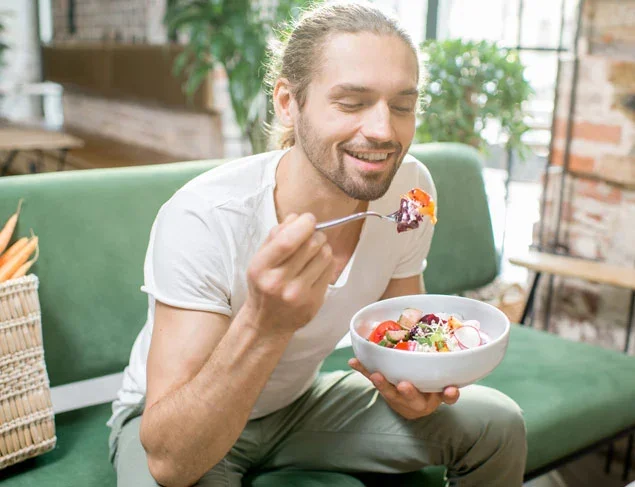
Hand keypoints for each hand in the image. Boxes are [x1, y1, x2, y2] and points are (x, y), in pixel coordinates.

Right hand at [243, 213, 334, 336]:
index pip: (287, 241)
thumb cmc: (263, 286)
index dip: (303, 225)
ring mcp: (298, 294)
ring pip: (324, 255)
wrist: (266, 323)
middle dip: (315, 234)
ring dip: (323, 246)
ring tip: (314, 251)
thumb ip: (275, 236)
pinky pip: (330, 270)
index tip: (308, 219)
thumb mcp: (260, 259)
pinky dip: (327, 261)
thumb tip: (297, 217)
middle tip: (312, 235)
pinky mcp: (314, 302)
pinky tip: (317, 265)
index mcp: (261, 268)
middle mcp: (279, 282)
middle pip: (311, 245)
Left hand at [348, 358, 459, 419]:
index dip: (448, 395)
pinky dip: (363, 369)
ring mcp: (397, 396)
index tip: (450, 389)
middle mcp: (415, 401)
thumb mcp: (440, 391)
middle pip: (412, 398)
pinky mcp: (384, 389)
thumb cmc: (429, 392)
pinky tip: (353, 361)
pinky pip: (372, 378)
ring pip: (389, 392)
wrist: (410, 407)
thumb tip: (454, 383)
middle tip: (405, 385)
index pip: (445, 398)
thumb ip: (448, 388)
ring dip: (382, 384)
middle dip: (409, 392)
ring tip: (376, 375)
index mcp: (434, 399)